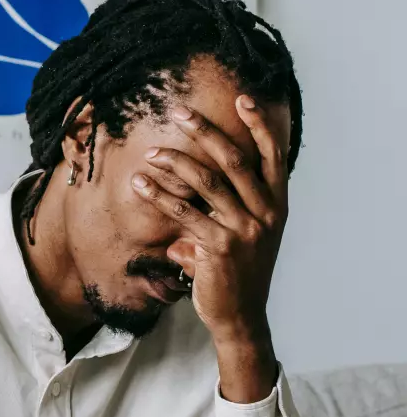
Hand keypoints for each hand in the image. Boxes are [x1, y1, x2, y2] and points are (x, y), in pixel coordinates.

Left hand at [131, 96, 287, 400]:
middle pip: (235, 160)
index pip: (272, 156)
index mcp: (277, 206)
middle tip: (179, 111)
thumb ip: (229, 208)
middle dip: (206, 131)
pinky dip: (160, 195)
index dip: (259, 125)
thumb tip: (199, 186)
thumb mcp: (245, 235)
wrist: (240, 317)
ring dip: (175, 162)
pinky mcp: (219, 248)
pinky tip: (140, 184)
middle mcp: (266, 214)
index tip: (242, 99)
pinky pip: (185, 212)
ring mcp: (245, 230)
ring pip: (208, 182)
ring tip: (150, 153)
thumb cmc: (237, 273)